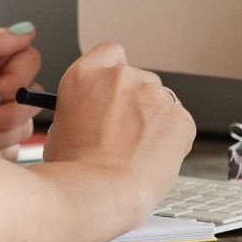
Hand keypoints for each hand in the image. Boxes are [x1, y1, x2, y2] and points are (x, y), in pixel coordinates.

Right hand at [42, 40, 195, 210]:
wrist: (102, 190)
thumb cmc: (75, 168)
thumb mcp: (61, 126)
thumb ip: (80, 108)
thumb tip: (93, 115)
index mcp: (84, 74)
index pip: (110, 51)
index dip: (114, 71)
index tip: (114, 88)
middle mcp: (119, 76)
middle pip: (138, 77)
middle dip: (136, 100)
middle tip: (126, 129)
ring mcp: (152, 94)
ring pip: (160, 100)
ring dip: (154, 118)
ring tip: (140, 150)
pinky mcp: (179, 116)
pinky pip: (180, 122)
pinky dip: (173, 137)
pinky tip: (155, 157)